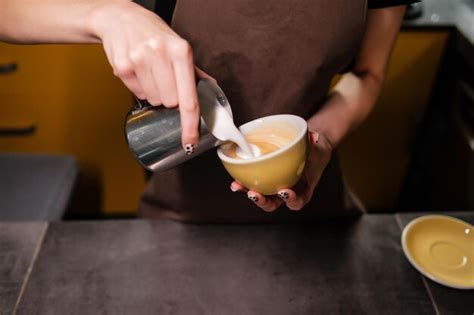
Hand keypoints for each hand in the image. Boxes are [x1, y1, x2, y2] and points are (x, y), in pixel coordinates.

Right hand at [88, 2, 214, 151]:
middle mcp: (161, 54)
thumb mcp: (179, 47)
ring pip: (153, 100)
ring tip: (150, 73)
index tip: (190, 143)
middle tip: (164, 80)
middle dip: (169, 98)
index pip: (188, 99)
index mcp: (181, 51)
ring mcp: (139, 59)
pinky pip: (136, 93)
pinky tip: (138, 71)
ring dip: (153, 93)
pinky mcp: (122, 66)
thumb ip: (195, 72)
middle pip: (170, 103)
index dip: (190, 125)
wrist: (121, 17)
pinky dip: (138, 87)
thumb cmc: (154, 34)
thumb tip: (212, 91)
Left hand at [230, 131, 332, 211]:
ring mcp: (274, 186)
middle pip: (273, 204)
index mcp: (303, 189)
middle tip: (254, 194)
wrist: (308, 146)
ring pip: (261, 196)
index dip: (291, 200)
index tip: (284, 191)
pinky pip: (254, 183)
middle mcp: (287, 191)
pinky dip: (244, 182)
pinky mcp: (264, 178)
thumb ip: (317, 144)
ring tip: (237, 186)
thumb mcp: (320, 147)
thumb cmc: (316, 150)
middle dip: (262, 201)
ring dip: (247, 193)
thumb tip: (314, 138)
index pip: (297, 202)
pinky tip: (235, 178)